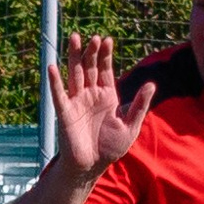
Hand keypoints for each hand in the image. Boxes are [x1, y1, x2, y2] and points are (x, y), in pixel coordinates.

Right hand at [48, 34, 155, 183]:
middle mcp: (91, 95)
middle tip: (94, 37)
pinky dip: (55, 81)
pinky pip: (58, 94)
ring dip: (74, 57)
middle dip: (91, 52)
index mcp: (107, 96)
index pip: (106, 70)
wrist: (92, 166)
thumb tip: (151, 84)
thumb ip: (139, 105)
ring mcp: (77, 101)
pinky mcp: (65, 112)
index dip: (106, 55)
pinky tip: (52, 67)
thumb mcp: (130, 126)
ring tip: (75, 38)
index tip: (107, 40)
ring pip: (74, 74)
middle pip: (90, 67)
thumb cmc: (110, 148)